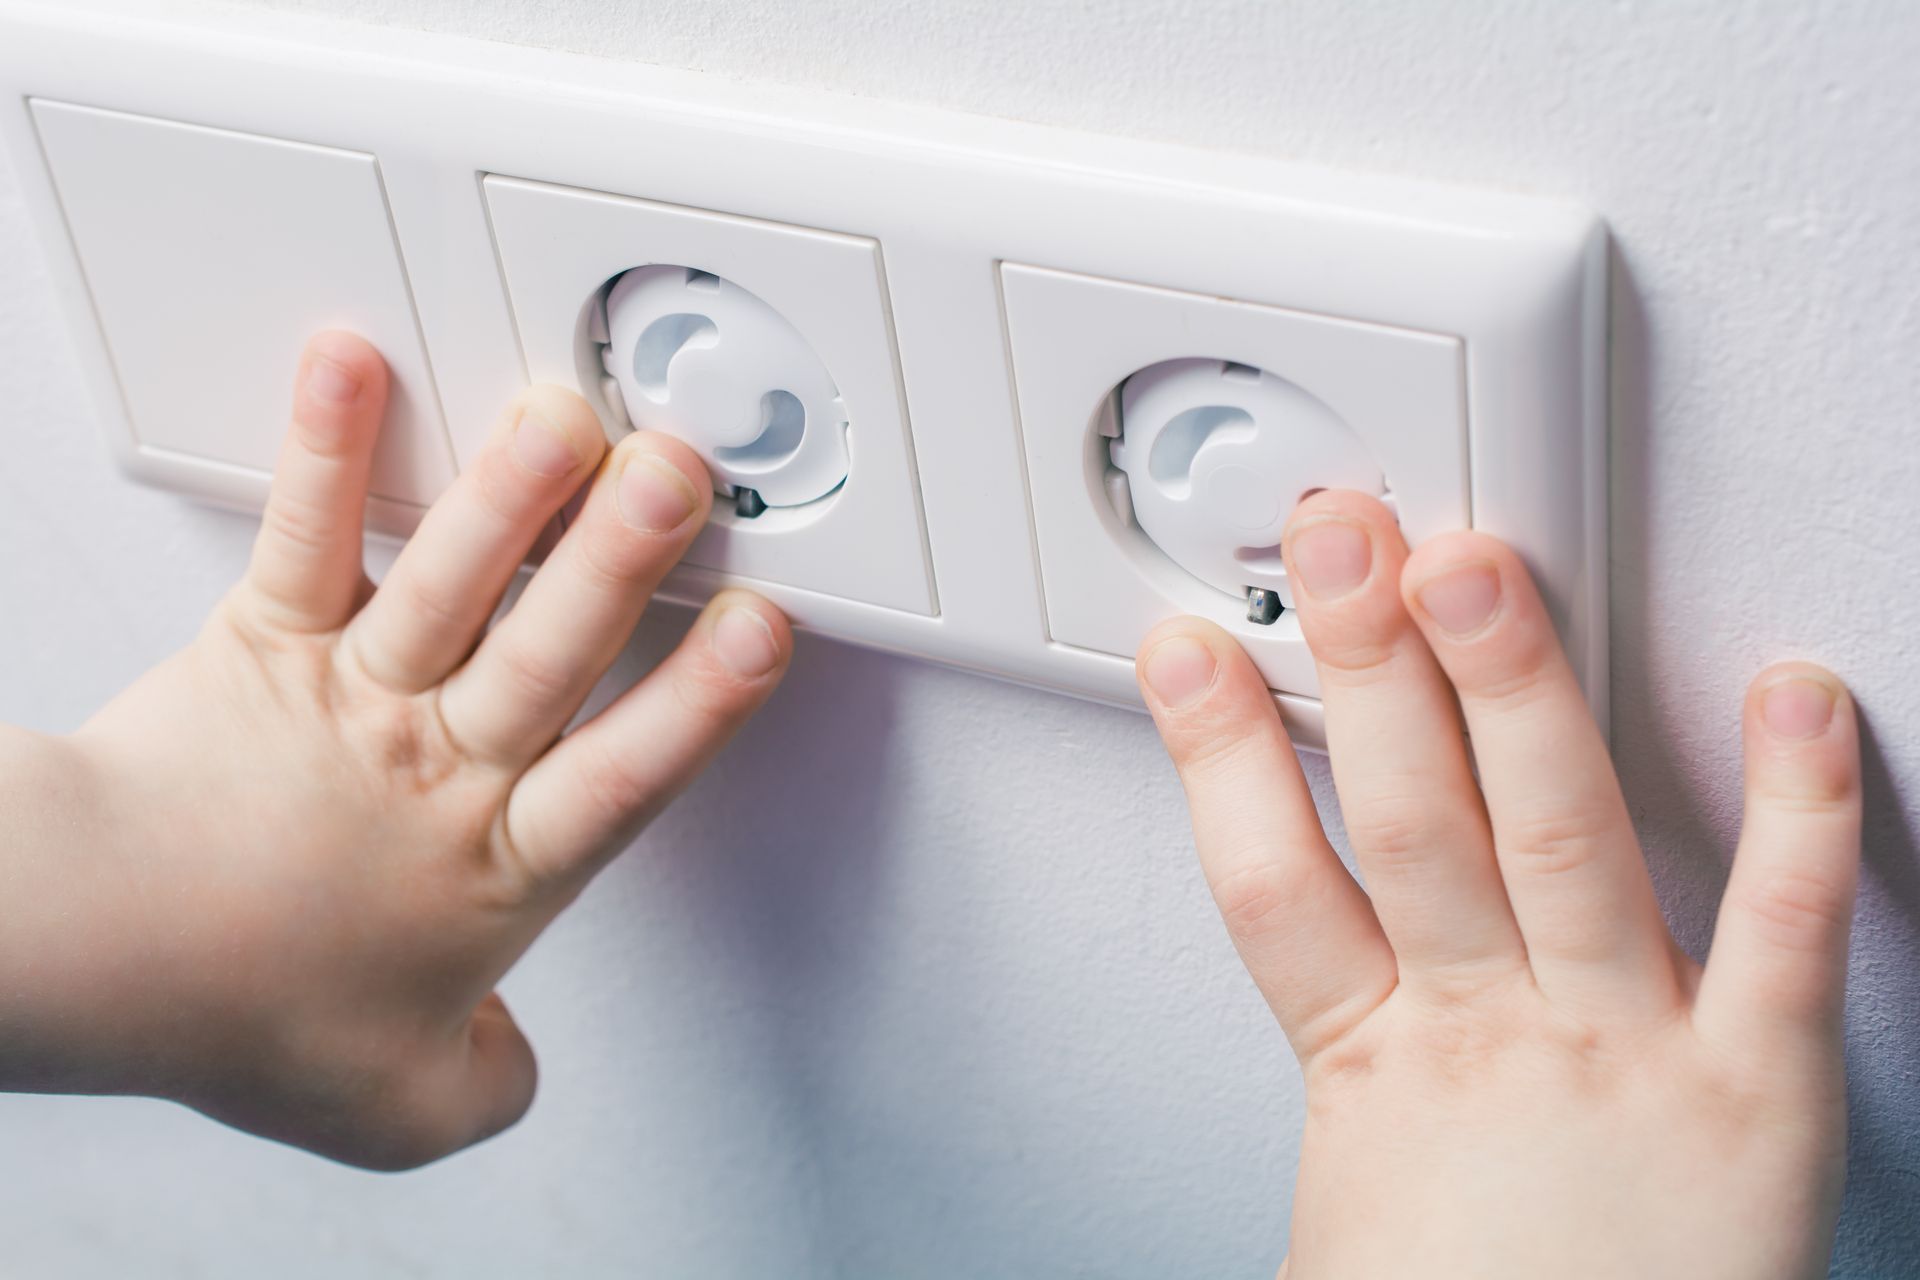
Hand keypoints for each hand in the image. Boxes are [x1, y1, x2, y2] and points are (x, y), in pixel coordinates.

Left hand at [0, 332, 790, 1167]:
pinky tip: (353, 367)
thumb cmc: (237, 1008)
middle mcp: (441, 764)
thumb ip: (484, 1088)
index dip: (700, 704)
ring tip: (563, 416)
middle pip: (550, 652)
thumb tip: (511, 1071)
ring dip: (510, 495)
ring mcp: (357, 691)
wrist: (89, 953)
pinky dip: (328, 449)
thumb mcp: (395, 1107)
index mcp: (497, 862)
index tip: (762, 629)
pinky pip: (305, 536)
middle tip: (679, 476)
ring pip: (452, 584)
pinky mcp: (268, 639)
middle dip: (621, 561)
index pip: (625, 775)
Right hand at [1136, 491, 1858, 1278]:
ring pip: (1557, 840)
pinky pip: (1786, 933)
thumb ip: (1323, 1084)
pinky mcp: (1757, 1092)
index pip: (1271, 889)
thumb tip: (1280, 973)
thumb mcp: (1346, 1215)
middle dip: (1367, 671)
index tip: (1185, 651)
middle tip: (1339, 541)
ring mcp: (1624, 1052)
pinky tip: (1796, 694)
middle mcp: (1494, 1041)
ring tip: (1471, 568)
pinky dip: (1798, 810)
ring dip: (1513, 694)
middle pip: (1410, 824)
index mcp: (1376, 1079)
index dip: (1218, 761)